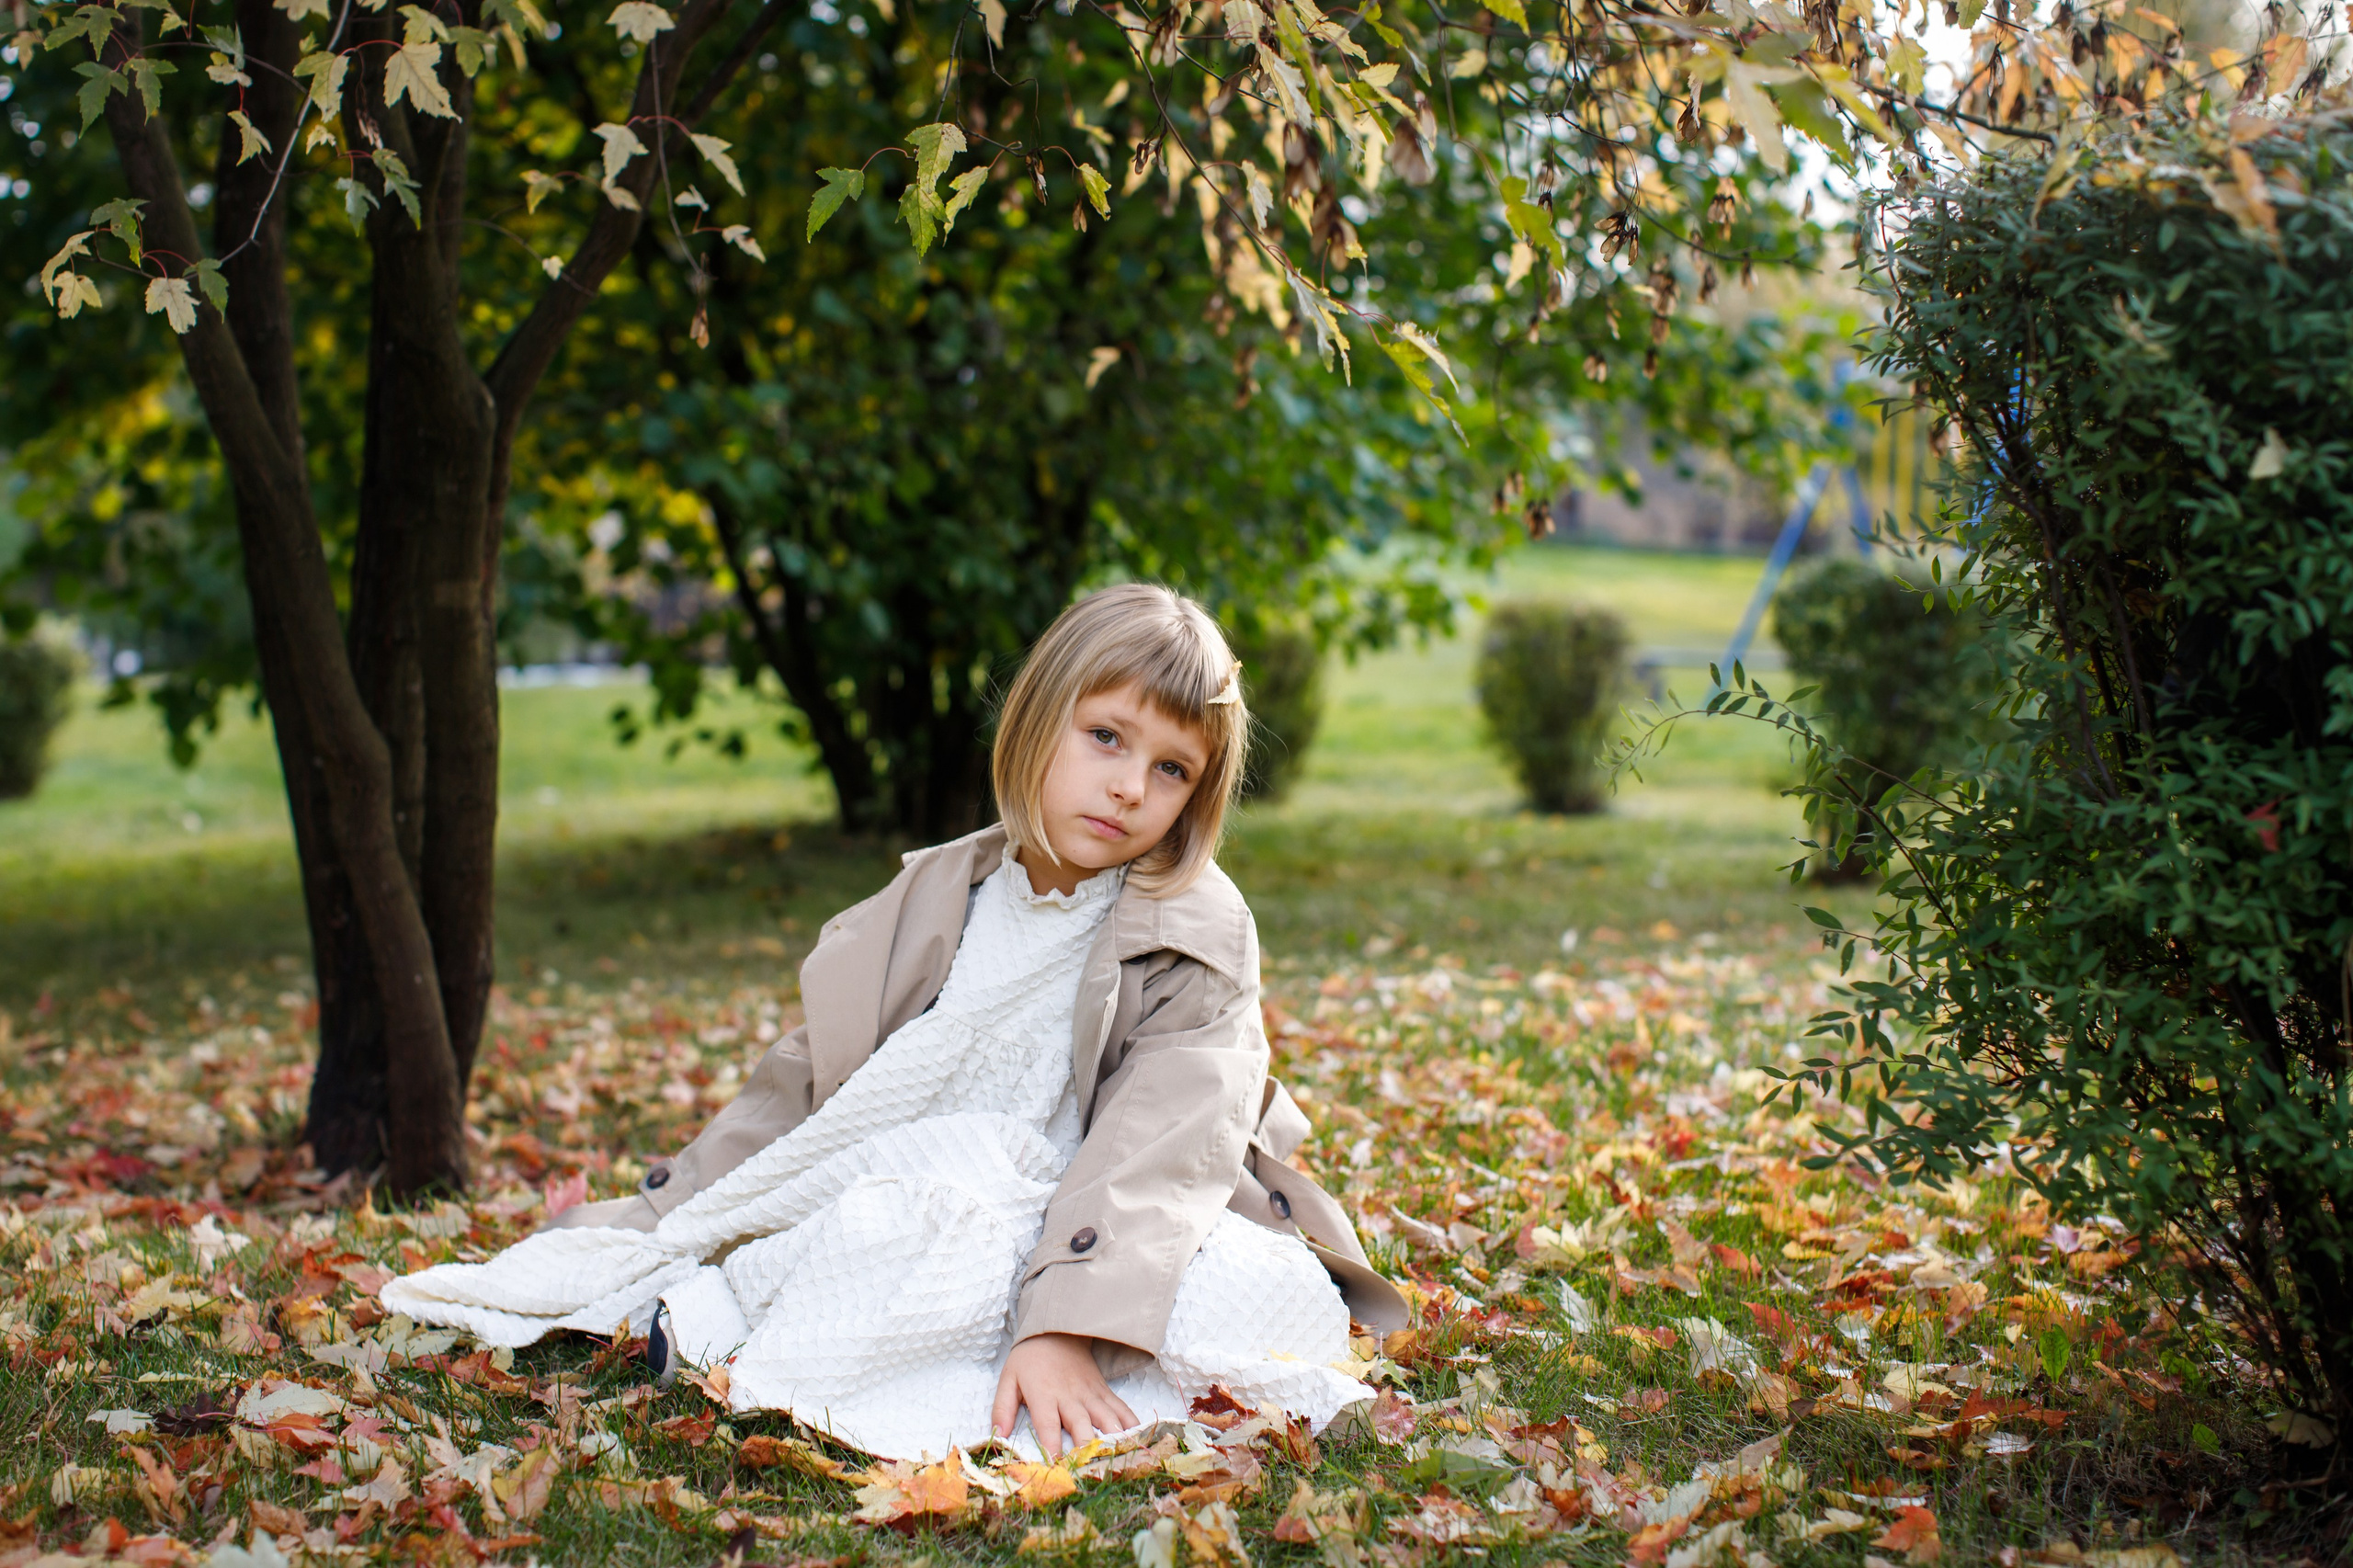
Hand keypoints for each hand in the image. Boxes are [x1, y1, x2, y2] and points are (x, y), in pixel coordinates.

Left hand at [991, 1332, 1138, 1458]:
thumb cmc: (1030, 1360)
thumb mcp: (1008, 1379)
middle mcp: (1070, 1397)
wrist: (1058, 1330)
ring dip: (1113, 1441)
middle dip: (1086, 1450)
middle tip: (1090, 1473)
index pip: (1048, 1425)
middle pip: (1082, 1426)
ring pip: (1107, 1420)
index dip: (1052, 1448)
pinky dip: (1132, 1426)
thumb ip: (1002, 1408)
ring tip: (1119, 1461)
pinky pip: (1122, 1410)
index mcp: (1044, 1395)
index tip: (1056, 1469)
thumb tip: (998, 1435)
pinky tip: (1138, 1442)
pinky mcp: (1104, 1392)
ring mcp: (1091, 1395)